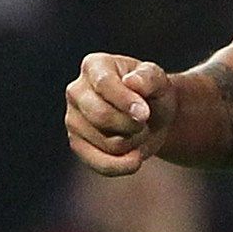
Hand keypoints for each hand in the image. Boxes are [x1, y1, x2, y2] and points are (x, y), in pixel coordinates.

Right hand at [65, 53, 176, 176]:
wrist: (151, 117)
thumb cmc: (153, 92)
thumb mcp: (159, 80)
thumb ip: (149, 78)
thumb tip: (131, 82)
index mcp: (94, 66)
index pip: (104, 84)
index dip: (126, 101)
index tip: (145, 113)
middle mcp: (76, 90)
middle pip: (101, 115)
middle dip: (132, 124)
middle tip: (145, 120)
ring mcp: (72, 119)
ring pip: (106, 142)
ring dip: (133, 142)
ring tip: (138, 130)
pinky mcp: (77, 144)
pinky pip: (99, 164)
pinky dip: (122, 165)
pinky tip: (134, 159)